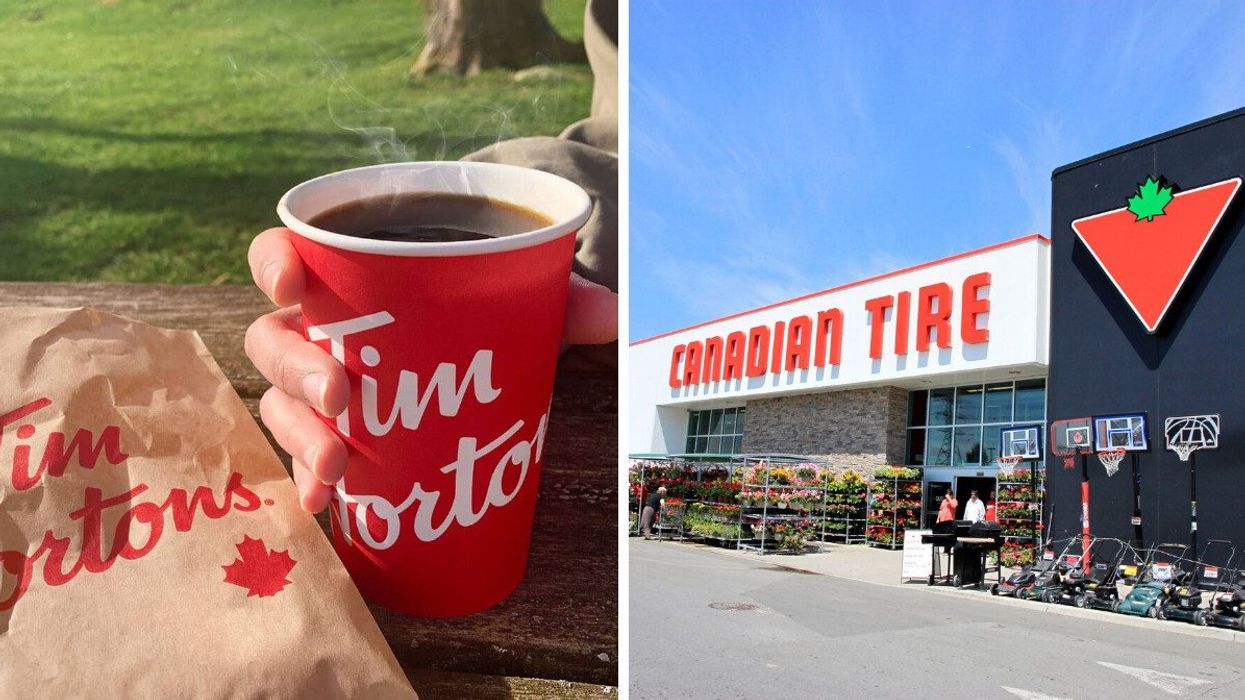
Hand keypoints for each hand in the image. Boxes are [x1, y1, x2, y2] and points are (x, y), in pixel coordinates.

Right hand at [244, 227, 616, 511]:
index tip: (291, 282)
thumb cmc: (476, 315)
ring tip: (337, 464)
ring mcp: (317, 391)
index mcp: (348, 283)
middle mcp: (318, 334)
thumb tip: (612, 316)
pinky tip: (322, 504)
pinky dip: (307, 481)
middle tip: (342, 394)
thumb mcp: (517, 302)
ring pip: (280, 404)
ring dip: (300, 433)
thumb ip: (559, 301)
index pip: (285, 256)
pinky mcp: (331, 439)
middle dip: (297, 370)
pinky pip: (301, 458)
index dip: (274, 262)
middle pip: (273, 342)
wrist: (473, 363)